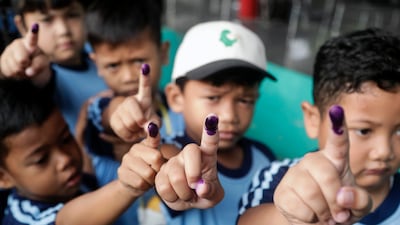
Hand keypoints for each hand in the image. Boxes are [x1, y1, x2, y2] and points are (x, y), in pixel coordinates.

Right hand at [0, 23, 50, 84]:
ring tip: (24, 67)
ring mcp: (9, 51)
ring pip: (16, 67)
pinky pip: (10, 72)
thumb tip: (29, 72)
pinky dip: (16, 75)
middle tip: (28, 63)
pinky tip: (17, 69)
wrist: (25, 66)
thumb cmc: (37, 61)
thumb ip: (38, 66)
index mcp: (31, 43)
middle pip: (22, 59)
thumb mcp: (42, 63)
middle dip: (26, 65)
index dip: (33, 32)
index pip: (32, 38)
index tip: (35, 25)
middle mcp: (18, 44)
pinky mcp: (3, 60)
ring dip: (21, 71)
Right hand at [110, 64, 160, 141]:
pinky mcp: (113, 118)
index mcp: (144, 98)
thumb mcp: (155, 123)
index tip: (145, 66)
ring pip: (128, 122)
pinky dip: (128, 135)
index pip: (144, 87)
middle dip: (139, 120)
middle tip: (142, 124)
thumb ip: (156, 126)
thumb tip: (149, 127)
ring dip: (135, 130)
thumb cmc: (147, 123)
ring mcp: (121, 108)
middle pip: (133, 109)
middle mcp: (131, 100)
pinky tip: (130, 132)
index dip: (145, 77)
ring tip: (137, 128)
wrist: (134, 129)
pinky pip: (121, 130)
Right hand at [117, 122, 163, 196]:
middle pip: (156, 159)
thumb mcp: (158, 157)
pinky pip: (140, 182)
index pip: (158, 149)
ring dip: (151, 180)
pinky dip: (144, 186)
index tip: (158, 161)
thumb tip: (152, 126)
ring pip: (148, 173)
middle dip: (158, 170)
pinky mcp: (121, 173)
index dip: (161, 159)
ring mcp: (126, 160)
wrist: (136, 185)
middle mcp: (134, 149)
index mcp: (145, 143)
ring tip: (148, 178)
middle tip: (155, 172)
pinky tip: (141, 184)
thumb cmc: (151, 169)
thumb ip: (156, 143)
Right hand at [155, 114, 223, 209]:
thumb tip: (202, 188)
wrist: (188, 201)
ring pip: (175, 176)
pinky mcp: (160, 172)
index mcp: (207, 155)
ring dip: (184, 193)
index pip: (209, 141)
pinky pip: (163, 186)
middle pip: (190, 153)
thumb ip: (211, 192)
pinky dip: (172, 196)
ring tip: (188, 194)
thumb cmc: (205, 193)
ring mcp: (173, 162)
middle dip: (193, 173)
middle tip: (196, 187)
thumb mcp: (213, 196)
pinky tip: (176, 194)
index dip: (210, 131)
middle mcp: (189, 154)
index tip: (212, 118)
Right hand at [274, 105, 371, 224]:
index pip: (338, 142)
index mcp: (335, 161)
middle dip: (335, 199)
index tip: (336, 110)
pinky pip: (297, 205)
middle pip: (326, 174)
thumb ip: (359, 200)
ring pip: (311, 192)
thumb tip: (342, 195)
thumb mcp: (358, 207)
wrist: (314, 223)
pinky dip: (308, 217)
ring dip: (322, 212)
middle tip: (338, 213)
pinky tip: (308, 214)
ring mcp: (295, 174)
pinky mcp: (282, 191)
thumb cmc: (339, 210)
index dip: (337, 127)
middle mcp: (312, 162)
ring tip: (323, 214)